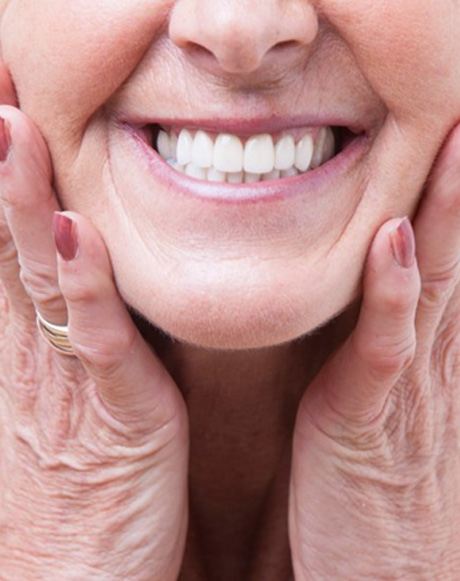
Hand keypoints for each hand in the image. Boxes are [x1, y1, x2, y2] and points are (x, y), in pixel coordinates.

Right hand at [0, 65, 187, 580]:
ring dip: (24, 201)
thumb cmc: (82, 482)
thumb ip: (76, 330)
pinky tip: (79, 234)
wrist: (77, 573)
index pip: (11, 240)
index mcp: (32, 341)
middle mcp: (35, 347)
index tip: (0, 107)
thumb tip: (78, 273)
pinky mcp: (111, 410)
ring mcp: (66, 375)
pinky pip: (95, 336)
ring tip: (11, 129)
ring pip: (39, 273)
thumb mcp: (71, 392)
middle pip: (10, 239)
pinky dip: (83, 284)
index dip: (4, 178)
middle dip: (1, 164)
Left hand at [289, 125, 459, 578]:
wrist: (383, 569)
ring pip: (434, 284)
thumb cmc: (371, 484)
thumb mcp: (376, 402)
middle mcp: (429, 359)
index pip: (441, 259)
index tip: (449, 138)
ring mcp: (407, 386)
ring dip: (442, 214)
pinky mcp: (371, 418)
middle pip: (450, 254)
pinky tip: (394, 241)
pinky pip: (389, 345)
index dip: (447, 199)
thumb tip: (375, 294)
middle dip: (457, 185)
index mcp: (424, 353)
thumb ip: (379, 347)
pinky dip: (395, 292)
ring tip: (450, 145)